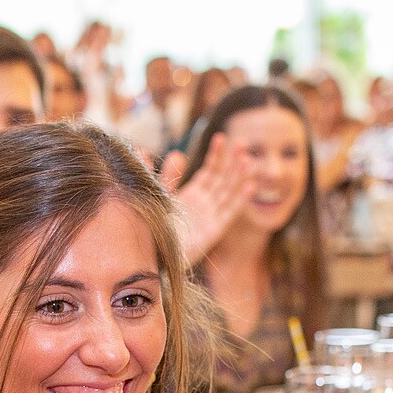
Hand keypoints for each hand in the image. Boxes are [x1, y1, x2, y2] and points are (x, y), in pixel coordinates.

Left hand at [162, 133, 247, 263]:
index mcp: (193, 195)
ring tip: (247, 160)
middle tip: (242, 143)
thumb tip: (141, 149)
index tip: (221, 137)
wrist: (150, 255)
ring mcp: (210, 218)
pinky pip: (229, 214)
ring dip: (239, 177)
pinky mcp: (212, 232)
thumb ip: (153, 175)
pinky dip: (240, 200)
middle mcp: (205, 205)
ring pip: (229, 193)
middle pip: (223, 179)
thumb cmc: (152, 228)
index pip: (209, 171)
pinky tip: (250, 185)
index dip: (216, 155)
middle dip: (233, 162)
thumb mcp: (155, 196)